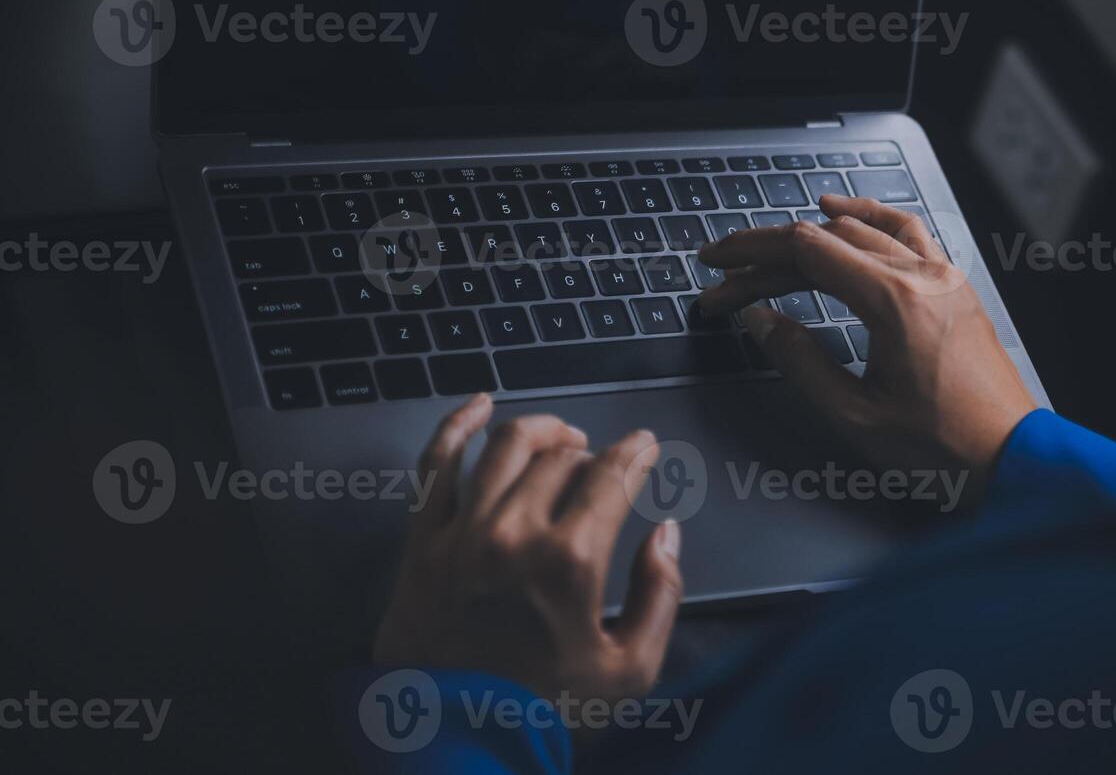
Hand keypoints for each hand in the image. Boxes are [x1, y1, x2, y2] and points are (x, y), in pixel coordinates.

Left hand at [373, 394, 683, 708]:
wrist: (452, 743)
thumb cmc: (545, 710)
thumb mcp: (628, 670)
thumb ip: (660, 595)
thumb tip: (665, 532)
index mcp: (570, 562)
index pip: (611, 477)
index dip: (635, 453)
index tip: (645, 445)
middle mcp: (514, 532)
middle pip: (561, 457)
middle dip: (590, 450)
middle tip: (600, 460)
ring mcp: (460, 530)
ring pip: (505, 446)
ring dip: (540, 429)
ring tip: (558, 436)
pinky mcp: (421, 539)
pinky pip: (436, 463)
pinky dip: (456, 424)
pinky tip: (478, 404)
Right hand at [697, 196, 1036, 476]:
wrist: (1012, 461)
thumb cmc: (942, 448)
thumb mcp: (855, 414)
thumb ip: (800, 361)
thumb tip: (760, 320)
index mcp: (894, 301)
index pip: (805, 251)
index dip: (750, 255)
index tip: (716, 268)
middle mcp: (922, 276)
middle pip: (828, 239)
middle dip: (769, 254)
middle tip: (727, 275)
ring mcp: (943, 277)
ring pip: (866, 230)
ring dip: (814, 232)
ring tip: (773, 239)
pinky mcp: (955, 289)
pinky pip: (909, 234)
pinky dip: (872, 221)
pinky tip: (851, 219)